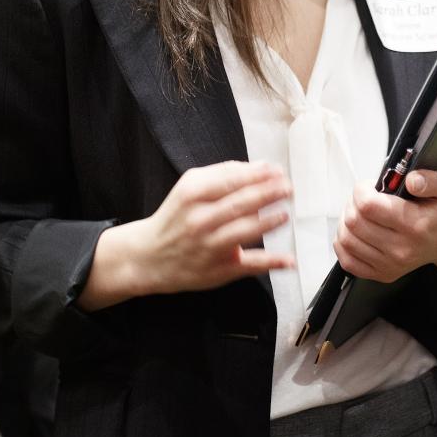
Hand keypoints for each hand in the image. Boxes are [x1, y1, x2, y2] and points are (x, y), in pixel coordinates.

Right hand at [79, 161, 293, 308]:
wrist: (148, 257)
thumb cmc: (175, 219)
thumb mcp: (189, 189)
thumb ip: (221, 175)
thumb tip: (258, 167)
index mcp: (192, 195)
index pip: (230, 180)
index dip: (257, 174)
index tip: (276, 170)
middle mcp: (199, 220)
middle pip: (239, 204)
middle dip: (268, 193)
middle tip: (288, 187)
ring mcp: (209, 246)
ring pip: (244, 231)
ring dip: (269, 222)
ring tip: (285, 213)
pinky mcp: (219, 269)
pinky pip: (248, 264)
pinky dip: (271, 263)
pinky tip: (288, 260)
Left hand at [333, 169, 436, 284]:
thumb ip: (431, 180)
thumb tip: (411, 181)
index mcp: (416, 225)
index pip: (369, 206)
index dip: (361, 191)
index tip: (368, 186)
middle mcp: (402, 249)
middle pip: (354, 222)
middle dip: (352, 203)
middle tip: (364, 197)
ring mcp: (391, 265)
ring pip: (347, 240)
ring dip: (346, 221)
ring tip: (359, 212)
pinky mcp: (383, 274)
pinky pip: (348, 261)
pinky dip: (343, 244)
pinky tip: (354, 232)